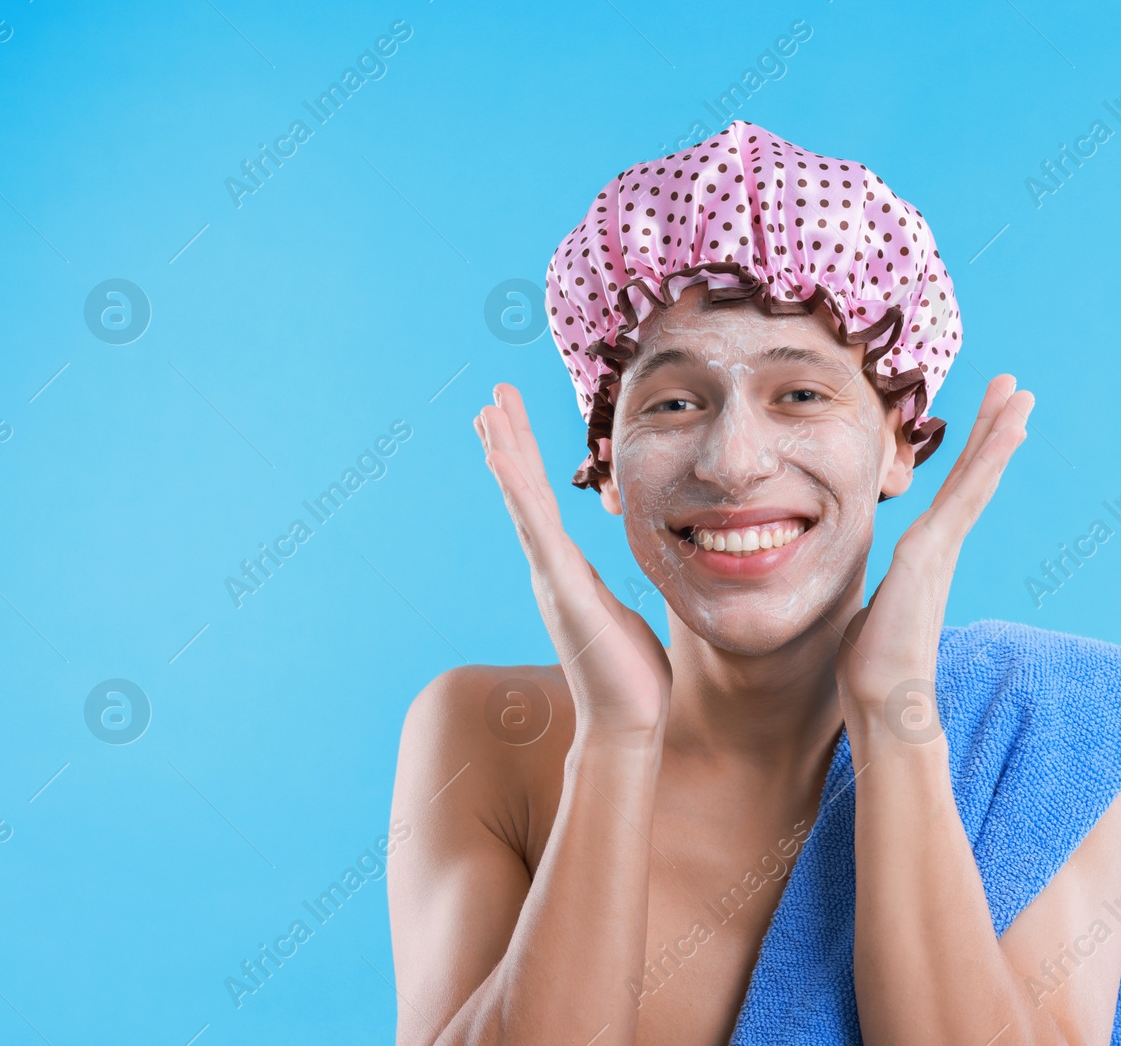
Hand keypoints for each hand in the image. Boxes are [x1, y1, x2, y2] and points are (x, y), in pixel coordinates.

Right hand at [476, 383, 672, 742]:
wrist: (629, 723)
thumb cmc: (631, 676)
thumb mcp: (623, 615)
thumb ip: (611, 593)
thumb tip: (616, 586)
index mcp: (567, 571)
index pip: (543, 503)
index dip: (527, 459)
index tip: (510, 418)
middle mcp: (552, 569)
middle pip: (526, 492)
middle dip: (510, 442)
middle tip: (492, 396)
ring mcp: (552, 578)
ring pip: (525, 504)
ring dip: (507, 455)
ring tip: (489, 412)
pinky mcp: (563, 591)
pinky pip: (538, 533)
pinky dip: (518, 494)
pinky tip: (503, 461)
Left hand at [835, 374, 1033, 727]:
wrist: (883, 704)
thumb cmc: (873, 674)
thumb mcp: (871, 621)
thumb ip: (880, 606)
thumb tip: (874, 617)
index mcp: (923, 559)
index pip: (951, 497)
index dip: (971, 458)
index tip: (989, 425)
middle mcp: (937, 548)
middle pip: (971, 478)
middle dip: (992, 432)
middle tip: (1016, 390)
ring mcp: (938, 548)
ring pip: (975, 478)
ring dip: (997, 433)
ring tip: (1020, 394)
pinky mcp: (931, 551)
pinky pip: (965, 494)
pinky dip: (987, 459)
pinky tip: (1005, 430)